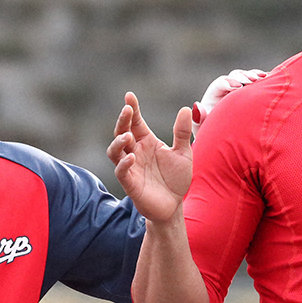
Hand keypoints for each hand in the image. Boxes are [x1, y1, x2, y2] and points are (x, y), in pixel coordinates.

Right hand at [108, 91, 192, 222]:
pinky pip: (121, 172)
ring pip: (115, 151)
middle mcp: (135, 152)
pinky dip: (124, 164)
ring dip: (118, 142)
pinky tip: (131, 157)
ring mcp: (130, 167)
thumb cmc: (176, 179)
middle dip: (122, 121)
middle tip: (126, 110)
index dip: (132, 109)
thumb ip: (182, 132)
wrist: (174, 206)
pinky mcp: (130, 184)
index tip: (129, 96)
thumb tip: (186, 108)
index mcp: (146, 141)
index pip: (135, 122)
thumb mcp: (184, 153)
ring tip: (127, 135)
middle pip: (122, 132)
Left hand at [192, 68, 266, 134]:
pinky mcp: (251, 96)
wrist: (227, 146)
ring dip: (254, 76)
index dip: (227, 82)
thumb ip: (198, 120)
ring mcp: (240, 92)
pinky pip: (257, 85)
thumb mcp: (204, 132)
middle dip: (243, 77)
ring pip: (247, 78)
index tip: (236, 86)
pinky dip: (263, 81)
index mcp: (213, 97)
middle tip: (251, 80)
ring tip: (261, 78)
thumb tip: (196, 106)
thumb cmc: (213, 139)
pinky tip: (269, 79)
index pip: (220, 84)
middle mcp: (226, 91)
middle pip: (234, 77)